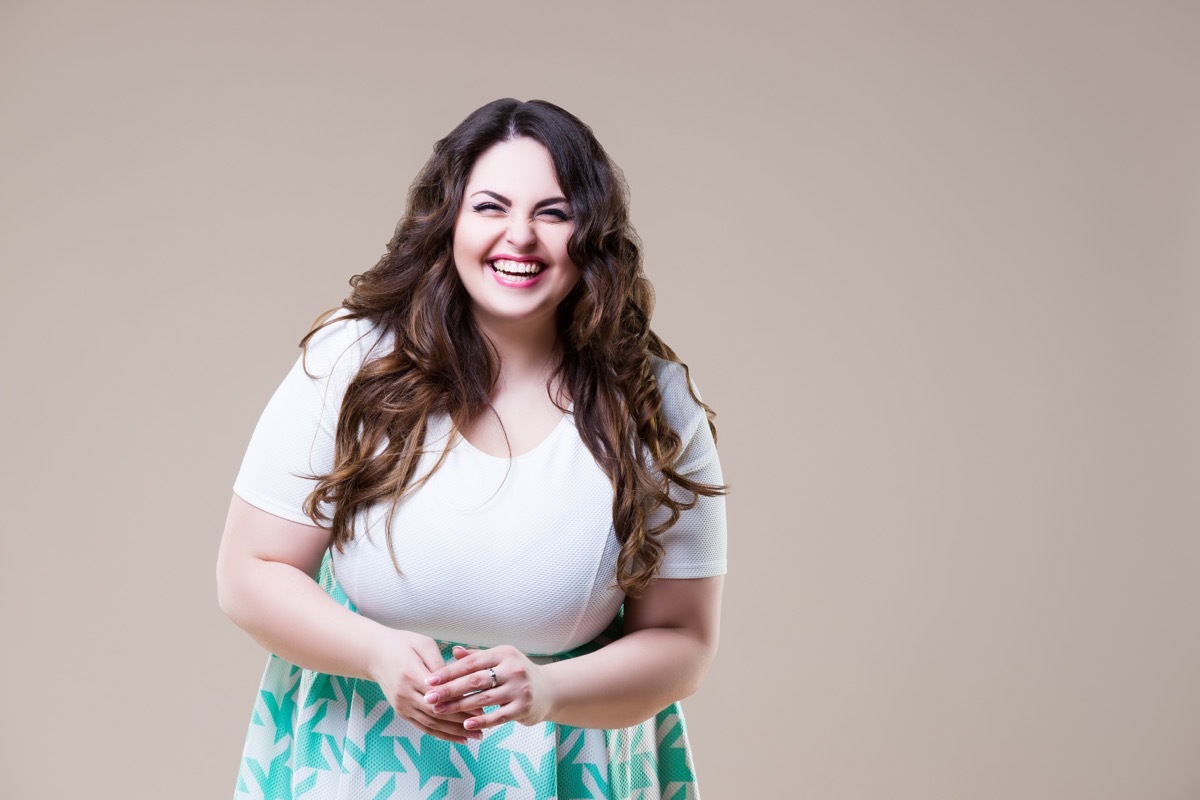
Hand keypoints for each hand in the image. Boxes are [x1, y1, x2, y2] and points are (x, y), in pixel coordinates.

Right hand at [367, 629, 481, 743]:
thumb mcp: (424, 645)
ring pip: (431, 724)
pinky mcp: (401, 712)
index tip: (481, 708)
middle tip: (483, 726)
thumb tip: (457, 682)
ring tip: (474, 736)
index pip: (440, 694)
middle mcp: (405, 694)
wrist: (375, 654)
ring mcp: (402, 706)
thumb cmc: (403, 644)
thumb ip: (440, 664)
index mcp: (412, 675)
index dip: (461, 703)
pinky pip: (423, 727)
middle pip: (437, 713)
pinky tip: (457, 738)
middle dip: (461, 722)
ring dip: (454, 733)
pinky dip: (441, 734)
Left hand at [422, 644, 555, 732]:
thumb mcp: (500, 659)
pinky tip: (466, 724)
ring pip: (484, 699)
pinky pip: (498, 716)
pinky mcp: (523, 707)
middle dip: (450, 690)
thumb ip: (477, 657)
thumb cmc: (517, 673)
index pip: (471, 663)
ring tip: (440, 711)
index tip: (430, 680)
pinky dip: (482, 721)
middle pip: (475, 680)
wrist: (549, 690)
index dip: (449, 672)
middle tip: (429, 698)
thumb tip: (453, 651)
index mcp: (504, 653)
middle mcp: (513, 669)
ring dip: (459, 707)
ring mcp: (519, 689)